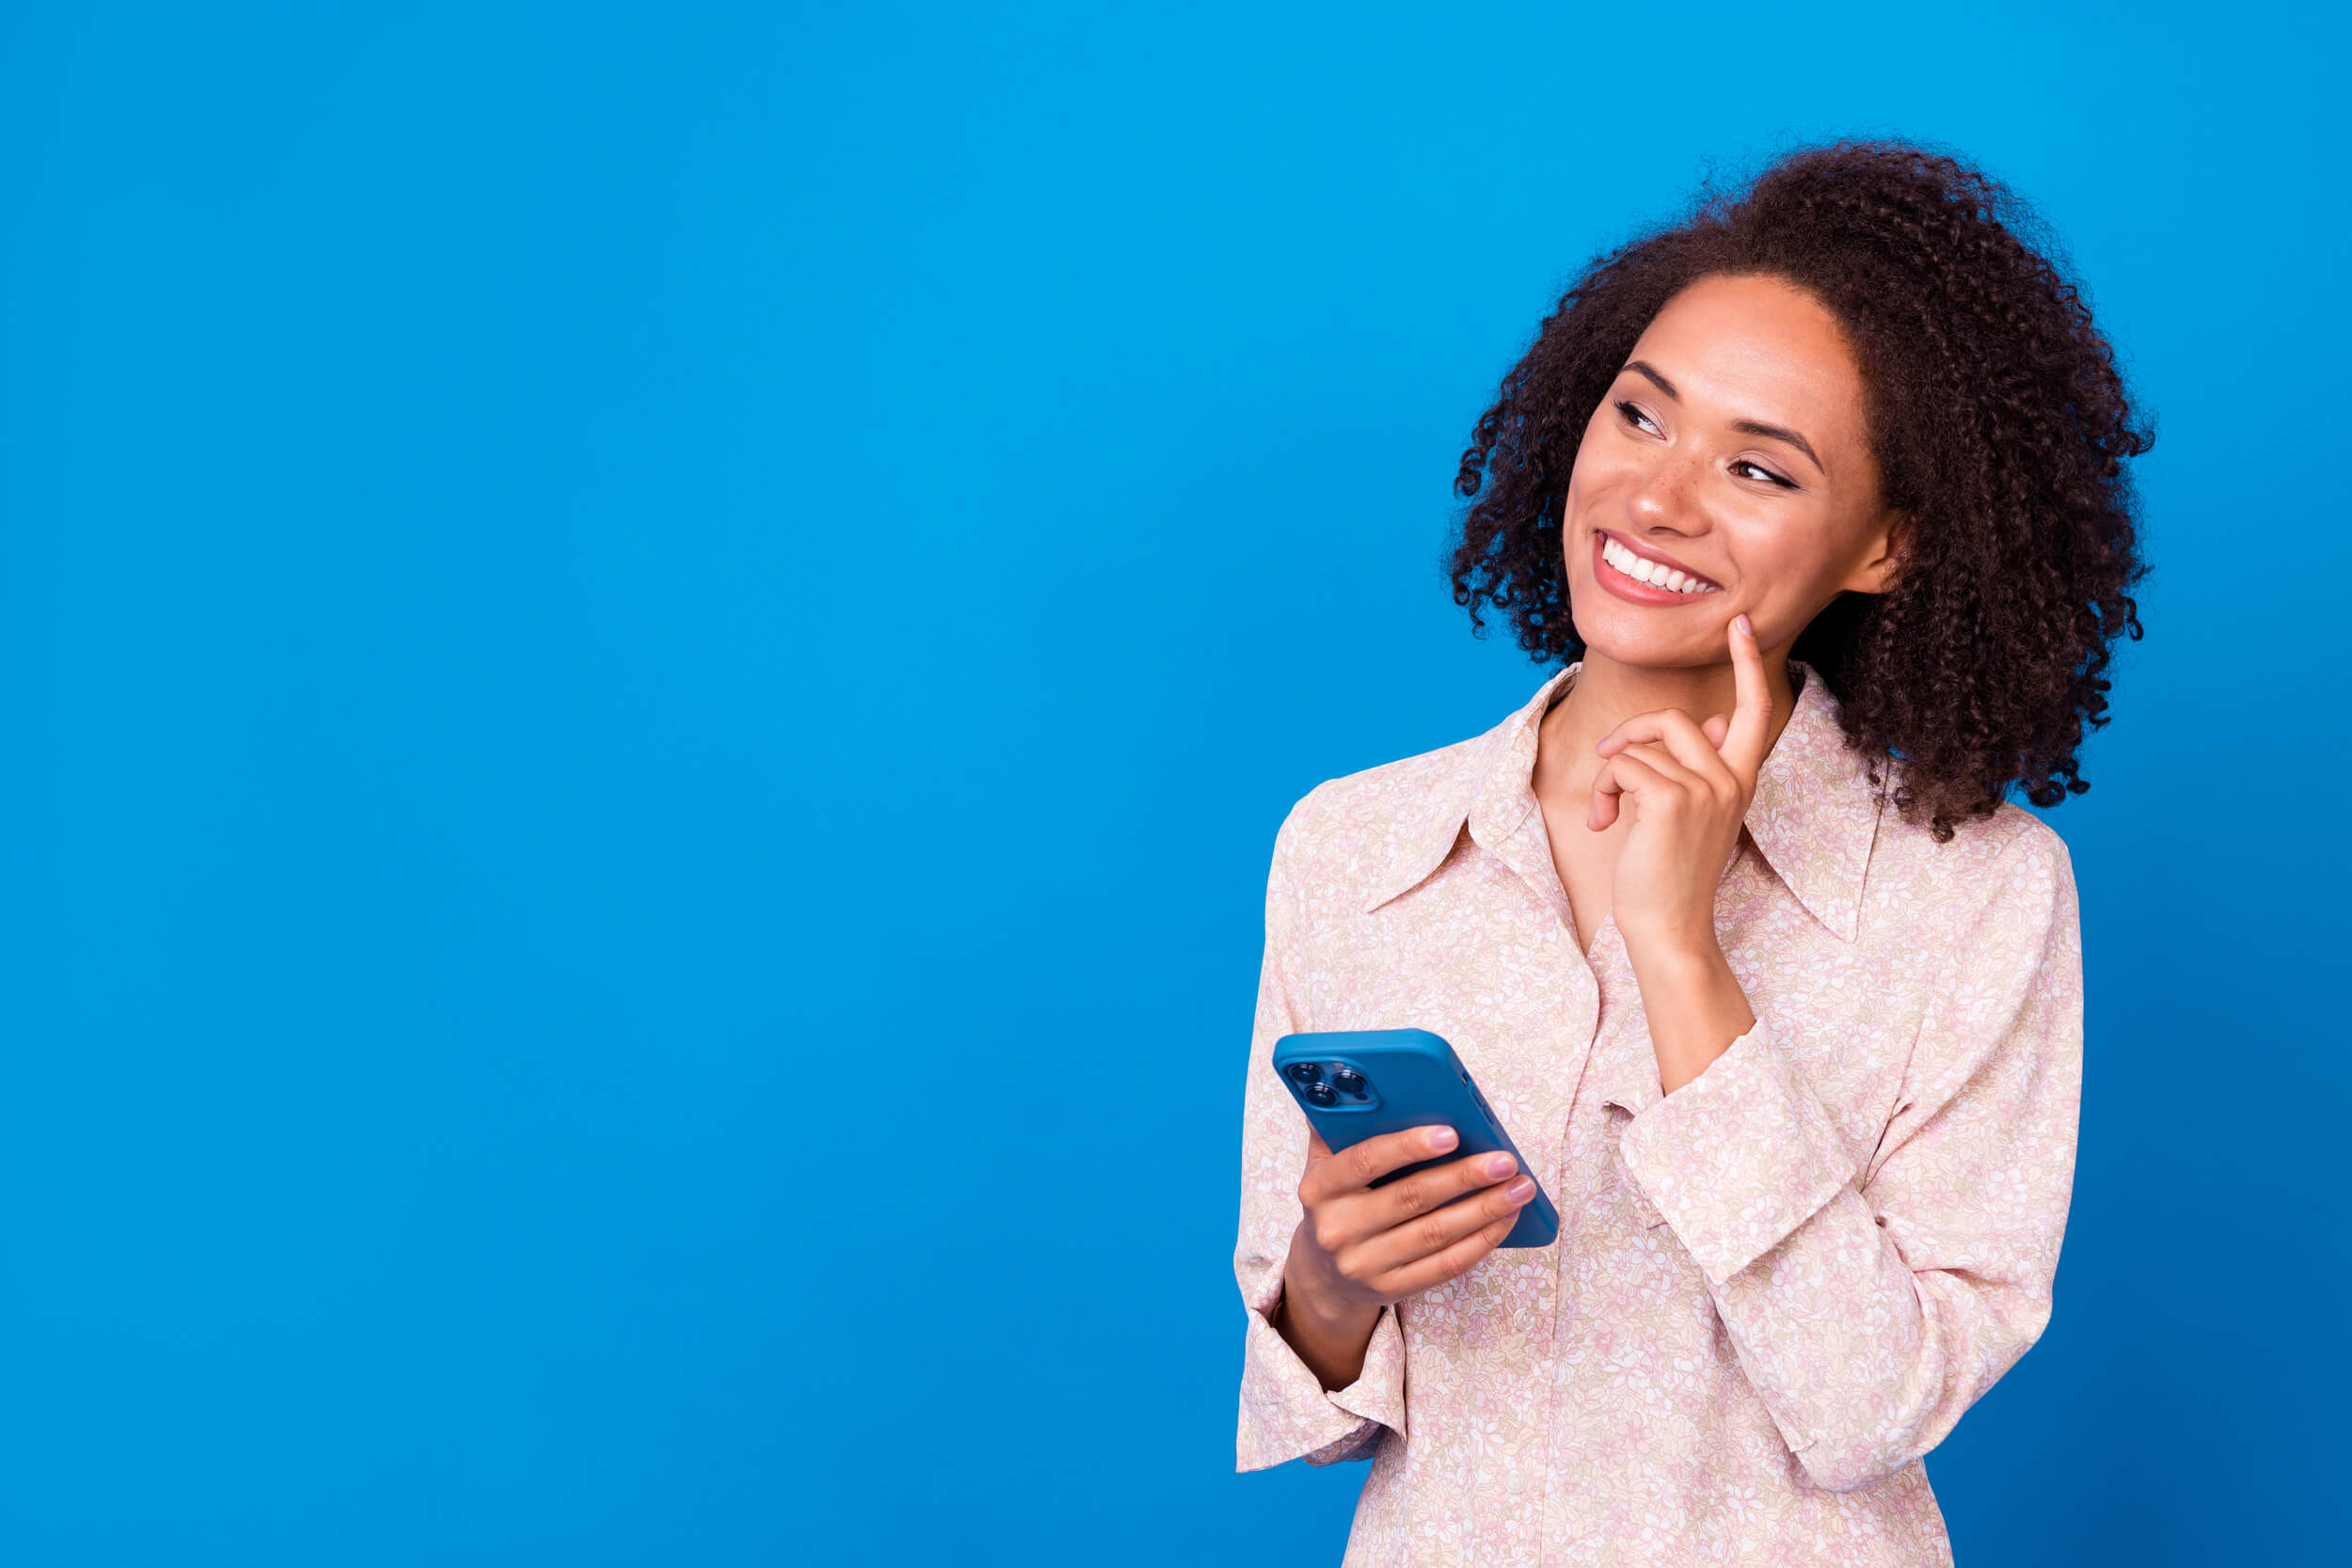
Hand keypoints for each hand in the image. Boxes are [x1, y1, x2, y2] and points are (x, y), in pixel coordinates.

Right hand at [1274, 1123, 1534, 1387]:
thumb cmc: (1336, 1203)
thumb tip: (1357, 1080)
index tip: (1451, 1133)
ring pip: (1436, 1234)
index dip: (1408, 1146)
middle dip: (1465, 1177)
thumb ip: (1337, 1127)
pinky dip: (1481, 1241)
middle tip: (1505, 1161)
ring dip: (1485, 1209)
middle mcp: (1338, 1229)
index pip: (1365, 1161)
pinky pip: (1445, 1265)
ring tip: (1519, 1188)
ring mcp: (1365, 1264)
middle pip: (1411, 1199)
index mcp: (1319, 1188)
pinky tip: (1505, 1219)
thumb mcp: (1323, 1167)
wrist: (1322, 1275)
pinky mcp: (1392, 1289)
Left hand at [1588, 613, 1773, 959]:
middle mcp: (1729, 780)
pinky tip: (1608, 825)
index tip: (1742, 624)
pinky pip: (1623, 765)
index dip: (1748, 665)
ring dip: (1611, 773)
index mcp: (1739, 781)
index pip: (1755, 711)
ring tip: (1611, 813)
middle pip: (1674, 717)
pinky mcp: (1671, 800)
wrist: (1670, 930)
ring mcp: (1704, 789)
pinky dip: (1605, 791)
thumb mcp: (1695, 817)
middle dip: (1630, 733)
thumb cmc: (1672, 877)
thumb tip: (1721, 719)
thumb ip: (1707, 767)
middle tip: (1608, 760)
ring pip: (1641, 745)